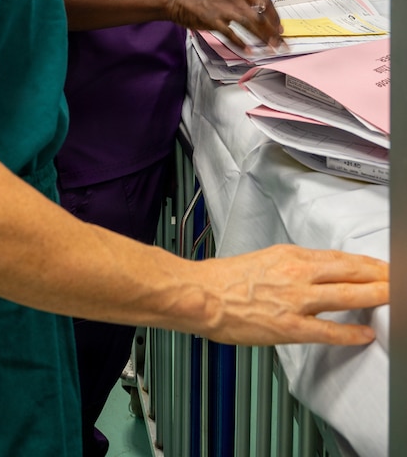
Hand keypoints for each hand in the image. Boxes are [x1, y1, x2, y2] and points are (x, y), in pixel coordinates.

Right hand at [166, 0, 283, 50]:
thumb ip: (239, 3)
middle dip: (274, 32)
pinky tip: (248, 51)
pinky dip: (240, 43)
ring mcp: (223, 8)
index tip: (280, 28)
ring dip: (263, 37)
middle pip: (261, 15)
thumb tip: (255, 17)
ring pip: (250, 23)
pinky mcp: (212, 19)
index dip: (275, 17)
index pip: (265, 2)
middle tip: (280, 44)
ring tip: (271, 49)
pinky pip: (231, 33)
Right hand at [179, 245, 388, 346]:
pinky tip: (365, 334)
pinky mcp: (288, 326)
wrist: (202, 294)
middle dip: (378, 275)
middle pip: (349, 271)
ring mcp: (295, 300)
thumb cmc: (226, 278)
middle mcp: (297, 274)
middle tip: (396, 278)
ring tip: (392, 296)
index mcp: (290, 255)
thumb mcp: (265, 258)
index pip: (339, 257)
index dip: (366, 263)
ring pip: (345, 295)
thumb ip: (292, 265)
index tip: (382, 266)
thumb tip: (315, 271)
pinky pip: (327, 330)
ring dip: (373, 295)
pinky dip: (350, 332)